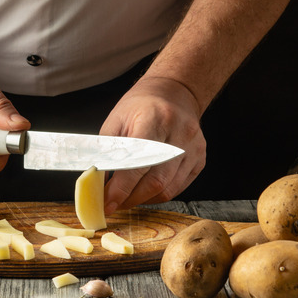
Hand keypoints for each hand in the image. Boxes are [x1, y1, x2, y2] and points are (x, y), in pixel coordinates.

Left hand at [100, 76, 205, 213]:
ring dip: (143, 199)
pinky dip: (158, 194)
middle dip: (131, 199)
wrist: (174, 93)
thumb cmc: (142, 106)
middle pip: (155, 181)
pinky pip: (178, 187)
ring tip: (127, 198)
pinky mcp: (199, 159)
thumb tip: (98, 183)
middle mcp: (179, 134)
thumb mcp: (117, 120)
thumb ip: (107, 151)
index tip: (107, 203)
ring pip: (167, 188)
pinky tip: (144, 191)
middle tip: (114, 204)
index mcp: (155, 119)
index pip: (137, 163)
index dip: (121, 188)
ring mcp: (193, 148)